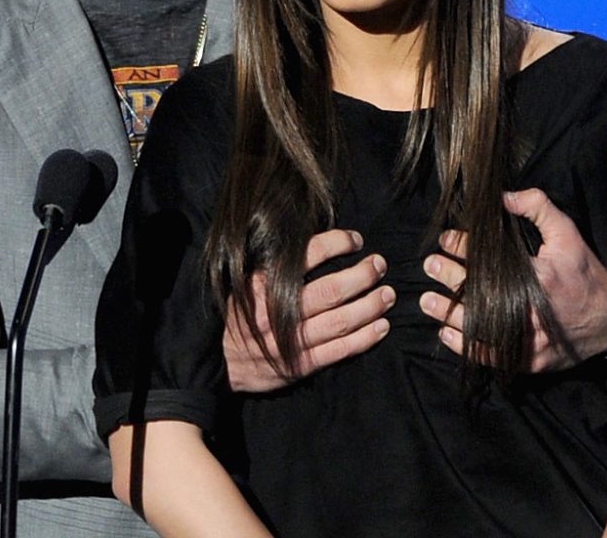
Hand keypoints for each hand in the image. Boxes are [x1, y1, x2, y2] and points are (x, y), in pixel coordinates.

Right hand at [224, 229, 393, 392]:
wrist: (218, 362)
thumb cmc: (237, 314)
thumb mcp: (244, 282)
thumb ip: (272, 266)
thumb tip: (306, 241)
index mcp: (262, 285)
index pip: (305, 257)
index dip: (335, 244)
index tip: (355, 239)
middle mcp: (277, 313)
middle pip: (330, 291)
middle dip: (361, 275)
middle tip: (379, 264)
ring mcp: (291, 342)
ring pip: (340, 321)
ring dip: (369, 306)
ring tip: (388, 294)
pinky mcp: (301, 366)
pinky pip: (339, 351)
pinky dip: (364, 339)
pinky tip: (382, 327)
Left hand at [418, 188, 606, 370]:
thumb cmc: (587, 274)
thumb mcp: (568, 233)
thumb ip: (537, 207)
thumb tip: (502, 196)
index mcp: (537, 276)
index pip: (488, 258)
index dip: (462, 246)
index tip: (446, 239)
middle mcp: (529, 310)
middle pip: (477, 293)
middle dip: (449, 276)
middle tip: (429, 265)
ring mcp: (530, 340)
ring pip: (478, 327)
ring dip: (447, 313)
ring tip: (426, 301)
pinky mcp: (531, 361)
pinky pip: (491, 357)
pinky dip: (466, 347)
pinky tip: (446, 333)